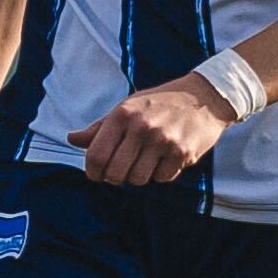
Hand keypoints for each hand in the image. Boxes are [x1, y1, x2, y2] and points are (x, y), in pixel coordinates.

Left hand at [69, 75, 232, 186]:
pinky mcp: (182, 153)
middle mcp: (142, 127)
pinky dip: (161, 173)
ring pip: (138, 179)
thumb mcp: (127, 107)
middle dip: (116, 177)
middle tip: (123, 170)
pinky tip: (167, 157)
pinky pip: (161, 178)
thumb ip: (100, 127)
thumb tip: (71, 139)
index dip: (92, 171)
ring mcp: (163, 141)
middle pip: (115, 173)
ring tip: (147, 160)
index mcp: (123, 114)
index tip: (97, 174)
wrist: (205, 97)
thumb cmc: (160, 103)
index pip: (96, 155)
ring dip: (140, 176)